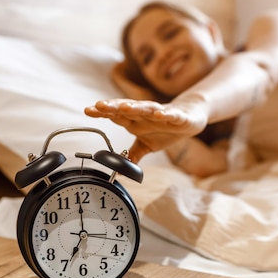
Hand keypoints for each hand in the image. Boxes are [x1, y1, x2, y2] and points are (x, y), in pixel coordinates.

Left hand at [84, 98, 208, 161]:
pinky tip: (158, 114)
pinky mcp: (177, 116)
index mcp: (135, 120)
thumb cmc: (165, 128)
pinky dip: (164, 114)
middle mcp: (144, 114)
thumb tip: (118, 171)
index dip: (102, 113)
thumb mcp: (146, 145)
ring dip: (134, 107)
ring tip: (123, 107)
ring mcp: (160, 114)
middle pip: (126, 109)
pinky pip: (170, 115)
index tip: (88, 111)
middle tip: (99, 106)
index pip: (115, 115)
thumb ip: (132, 155)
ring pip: (145, 109)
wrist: (190, 118)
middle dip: (112, 107)